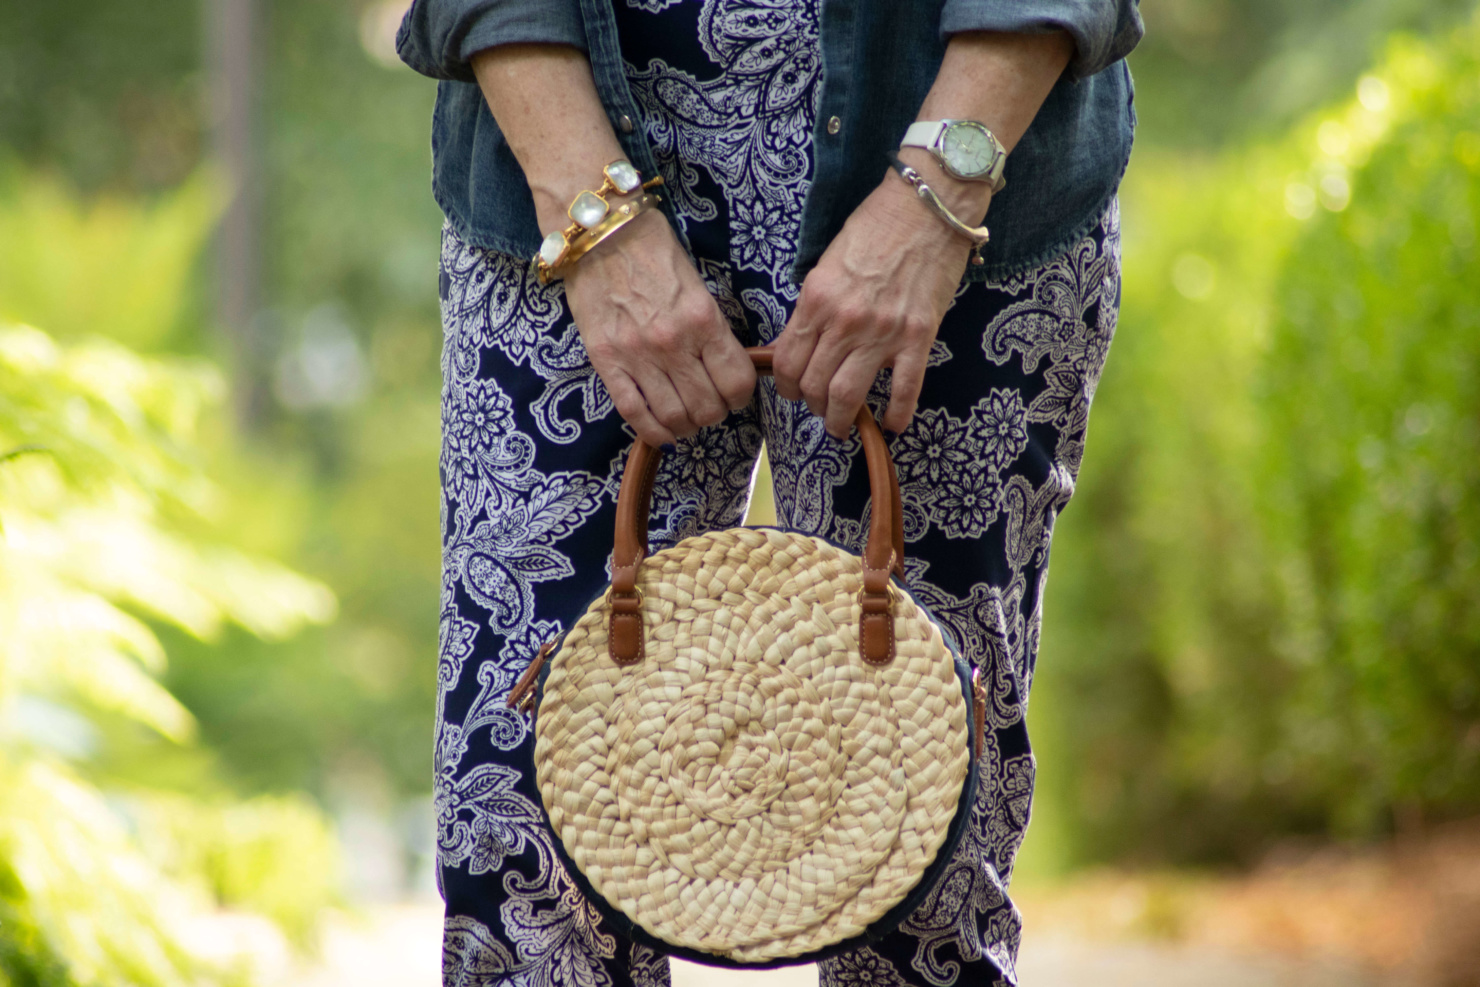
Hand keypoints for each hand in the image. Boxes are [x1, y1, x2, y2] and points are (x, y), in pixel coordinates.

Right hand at [564, 207, 755, 446]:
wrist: (598, 234)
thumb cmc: (652, 251)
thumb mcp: (698, 284)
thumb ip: (712, 327)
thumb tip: (728, 365)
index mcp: (703, 320)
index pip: (737, 382)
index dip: (741, 395)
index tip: (734, 392)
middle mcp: (673, 343)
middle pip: (708, 408)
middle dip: (714, 413)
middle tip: (709, 403)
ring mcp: (637, 355)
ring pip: (675, 417)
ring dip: (687, 425)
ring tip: (686, 417)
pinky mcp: (606, 361)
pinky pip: (633, 413)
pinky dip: (653, 432)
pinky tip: (662, 433)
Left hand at [773, 170, 984, 439]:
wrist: (927, 206)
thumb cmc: (875, 226)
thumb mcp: (827, 263)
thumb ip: (814, 305)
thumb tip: (803, 342)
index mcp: (816, 300)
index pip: (787, 361)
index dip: (785, 386)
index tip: (792, 392)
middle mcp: (844, 321)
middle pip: (814, 385)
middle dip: (812, 406)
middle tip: (819, 410)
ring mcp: (882, 332)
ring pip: (848, 395)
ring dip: (841, 419)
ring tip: (842, 426)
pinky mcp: (918, 337)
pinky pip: (904, 389)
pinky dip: (897, 414)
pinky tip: (892, 425)